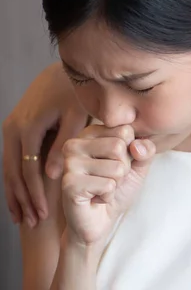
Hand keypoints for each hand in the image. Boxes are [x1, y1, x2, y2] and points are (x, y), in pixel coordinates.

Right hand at [3, 62, 88, 226]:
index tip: (45, 214)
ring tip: (24, 219)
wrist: (61, 72)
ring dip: (15, 195)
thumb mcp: (76, 116)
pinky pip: (11, 161)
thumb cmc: (76, 93)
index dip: (36, 194)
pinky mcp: (14, 129)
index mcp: (29, 127)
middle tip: (34, 223)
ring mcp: (10, 129)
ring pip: (8, 169)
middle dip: (23, 200)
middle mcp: (14, 129)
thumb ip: (67, 144)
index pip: (29, 169)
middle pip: (13, 173)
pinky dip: (14, 181)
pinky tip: (19, 199)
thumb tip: (54, 174)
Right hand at [61, 125, 155, 246]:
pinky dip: (108, 196)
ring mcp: (70, 163)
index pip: (125, 130)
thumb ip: (145, 150)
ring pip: (116, 167)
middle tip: (109, 179)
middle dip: (123, 169)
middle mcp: (75, 144)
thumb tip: (137, 146)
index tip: (116, 163)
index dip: (130, 152)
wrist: (101, 220)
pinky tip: (96, 198)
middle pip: (119, 147)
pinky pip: (108, 185)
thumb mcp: (138, 165)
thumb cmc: (117, 188)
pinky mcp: (69, 184)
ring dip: (116, 183)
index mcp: (90, 133)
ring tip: (101, 188)